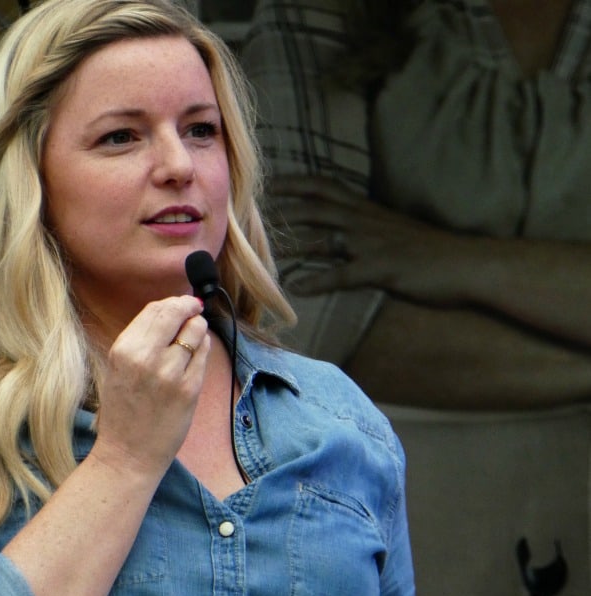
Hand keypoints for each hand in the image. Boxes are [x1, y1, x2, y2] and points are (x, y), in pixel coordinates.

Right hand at [91, 295, 210, 476]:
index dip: (172, 302)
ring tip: (193, 336)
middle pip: (176, 313)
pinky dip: (203, 348)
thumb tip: (170, 311)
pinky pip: (204, 354)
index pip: (154, 310)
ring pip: (195, 330)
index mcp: (123, 349)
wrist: (128, 454)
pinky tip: (196, 354)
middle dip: (189, 307)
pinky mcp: (190, 389)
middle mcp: (146, 357)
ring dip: (198, 328)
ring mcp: (170, 373)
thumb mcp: (119, 368)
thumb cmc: (123, 410)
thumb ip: (141, 340)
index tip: (181, 303)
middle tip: (194, 308)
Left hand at [269, 175, 482, 305]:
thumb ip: (369, 228)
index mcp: (369, 210)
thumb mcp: (397, 231)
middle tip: (251, 213)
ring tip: (264, 254)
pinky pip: (342, 274)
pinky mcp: (381, 269)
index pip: (327, 187)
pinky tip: (297, 288)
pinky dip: (317, 280)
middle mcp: (366, 221)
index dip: (297, 183)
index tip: (271, 182)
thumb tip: (346, 234)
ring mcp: (372, 245)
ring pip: (323, 240)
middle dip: (282, 210)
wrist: (468, 264)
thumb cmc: (433, 251)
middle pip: (316, 209)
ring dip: (292, 246)